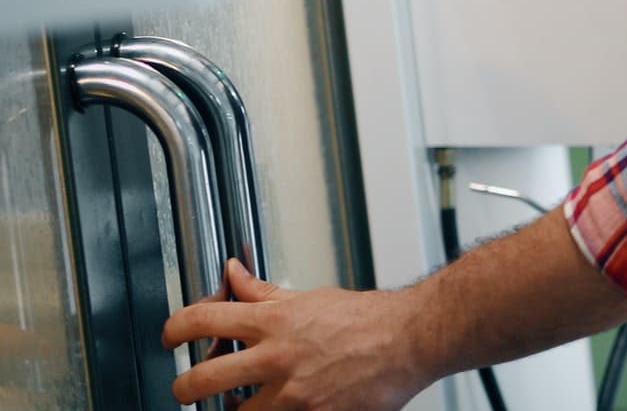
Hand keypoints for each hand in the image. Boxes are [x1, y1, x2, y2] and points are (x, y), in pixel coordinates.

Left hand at [163, 260, 435, 410]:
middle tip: (186, 387)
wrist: (412, 339)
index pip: (203, 320)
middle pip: (202, 379)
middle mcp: (278, 357)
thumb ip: (265, 292)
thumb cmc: (370, 319)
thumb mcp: (311, 298)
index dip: (174, 330)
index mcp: (275, 322)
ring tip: (242, 401)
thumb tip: (234, 274)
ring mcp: (293, 394)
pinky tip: (282, 407)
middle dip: (184, 387)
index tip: (170, 338)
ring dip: (234, 408)